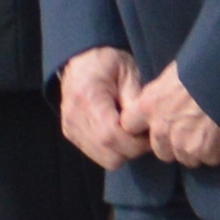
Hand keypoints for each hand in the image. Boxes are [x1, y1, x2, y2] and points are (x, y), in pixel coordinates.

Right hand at [58, 49, 142, 166]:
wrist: (81, 60)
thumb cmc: (108, 63)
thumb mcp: (128, 72)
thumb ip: (136, 100)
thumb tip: (146, 126)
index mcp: (87, 98)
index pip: (111, 136)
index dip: (135, 142)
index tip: (149, 133)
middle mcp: (74, 117)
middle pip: (110, 154)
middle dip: (132, 149)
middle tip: (142, 133)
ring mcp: (70, 128)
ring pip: (105, 159)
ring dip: (123, 151)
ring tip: (130, 132)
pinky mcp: (70, 134)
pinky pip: (98, 155)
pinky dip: (112, 150)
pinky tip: (118, 133)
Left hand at [132, 65, 219, 169]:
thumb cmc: (201, 66)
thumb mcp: (172, 75)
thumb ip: (162, 93)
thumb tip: (164, 97)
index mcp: (148, 106)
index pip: (129, 125)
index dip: (142, 126)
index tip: (152, 124)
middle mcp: (161, 129)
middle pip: (160, 150)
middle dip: (172, 144)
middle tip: (189, 130)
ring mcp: (183, 144)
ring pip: (185, 159)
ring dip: (195, 150)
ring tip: (208, 133)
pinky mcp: (206, 152)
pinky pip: (209, 159)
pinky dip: (216, 151)